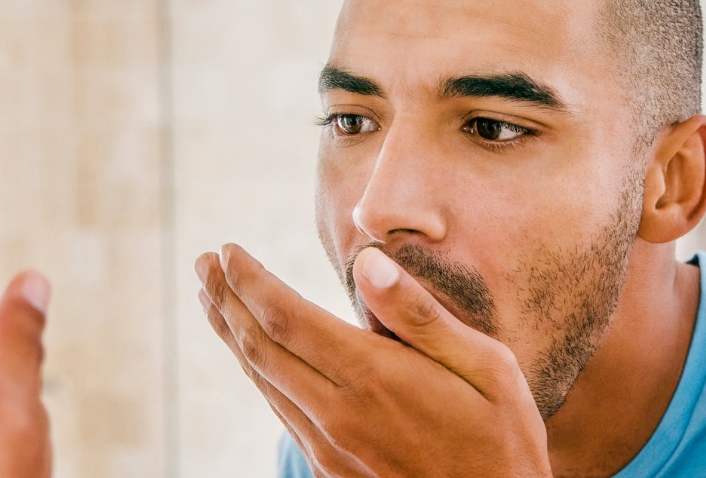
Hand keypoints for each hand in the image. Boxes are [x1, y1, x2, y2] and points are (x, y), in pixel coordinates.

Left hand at [196, 244, 549, 476]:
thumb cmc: (504, 437)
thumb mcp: (487, 367)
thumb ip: (420, 315)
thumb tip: (367, 263)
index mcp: (374, 378)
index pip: (286, 317)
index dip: (249, 281)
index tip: (226, 250)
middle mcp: (339, 414)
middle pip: (259, 347)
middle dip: (226, 300)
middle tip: (201, 264)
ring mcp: (331, 447)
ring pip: (264, 381)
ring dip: (231, 335)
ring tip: (212, 300)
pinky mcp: (333, 469)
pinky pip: (281, 411)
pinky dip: (259, 373)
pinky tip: (256, 357)